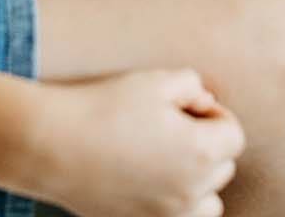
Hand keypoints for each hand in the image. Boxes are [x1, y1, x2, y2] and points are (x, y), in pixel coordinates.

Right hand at [19, 69, 243, 216]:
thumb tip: (203, 102)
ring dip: (197, 180)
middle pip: (222, 167)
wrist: (51, 146)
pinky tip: (150, 181)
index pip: (233, 134)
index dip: (212, 113)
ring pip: (207, 201)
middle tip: (167, 125)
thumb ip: (193, 86)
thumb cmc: (104, 107)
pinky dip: (175, 203)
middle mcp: (192, 192)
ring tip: (164, 158)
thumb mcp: (155, 81)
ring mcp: (168, 215)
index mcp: (202, 153)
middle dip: (205, 143)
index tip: (184, 105)